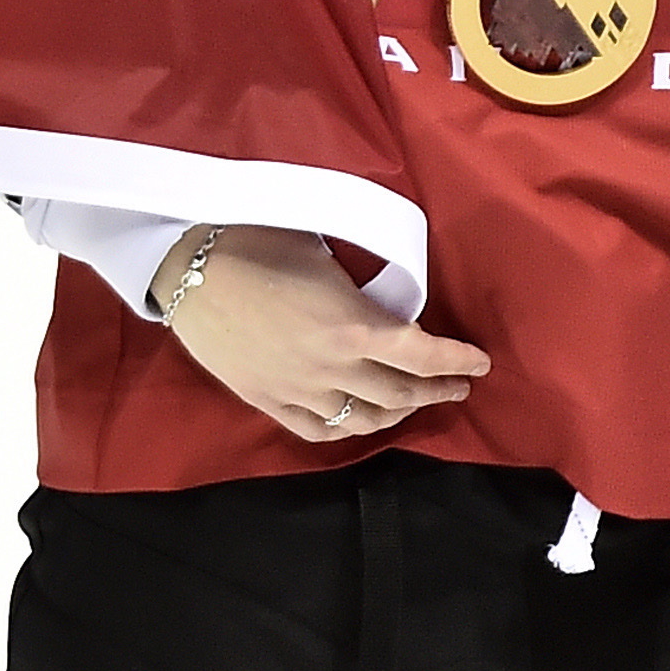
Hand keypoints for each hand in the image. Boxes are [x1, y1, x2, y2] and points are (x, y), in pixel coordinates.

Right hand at [152, 224, 490, 443]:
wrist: (189, 268)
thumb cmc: (259, 240)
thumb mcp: (324, 250)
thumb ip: (359, 286)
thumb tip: (383, 298)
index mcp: (352, 325)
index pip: (421, 354)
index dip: (456, 361)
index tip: (480, 363)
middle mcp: (333, 367)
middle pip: (399, 393)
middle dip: (436, 390)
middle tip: (457, 386)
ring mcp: (299, 390)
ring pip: (364, 419)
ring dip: (399, 412)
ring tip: (416, 403)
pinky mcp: (269, 400)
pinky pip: (319, 430)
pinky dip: (349, 429)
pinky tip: (360, 422)